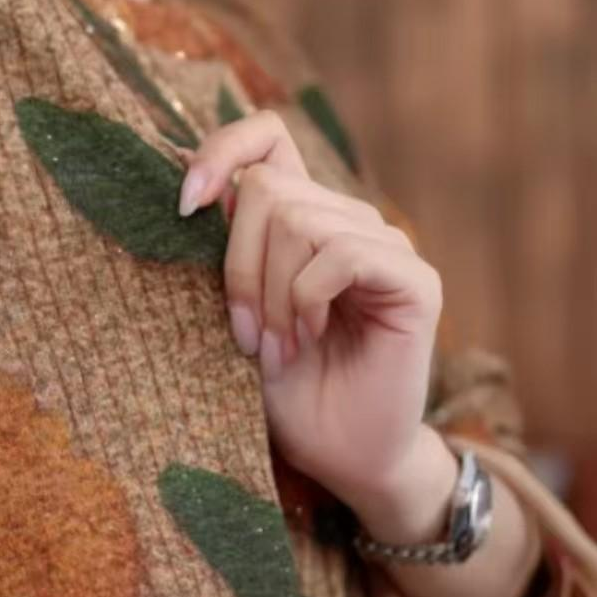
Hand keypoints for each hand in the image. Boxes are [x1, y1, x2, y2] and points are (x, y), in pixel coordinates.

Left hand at [178, 110, 443, 514]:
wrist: (344, 457)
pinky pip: (340, 254)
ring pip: (298, 221)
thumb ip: (225, 257)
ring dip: (270, 296)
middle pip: (266, 190)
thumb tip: (186, 194)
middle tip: (247, 337)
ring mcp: (384, 247)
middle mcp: (346, 222)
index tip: (182, 206)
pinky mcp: (413, 281)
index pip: (266, 138)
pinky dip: (306, 300)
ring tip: (277, 350)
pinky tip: (307, 340)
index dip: (220, 151)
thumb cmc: (288, 394)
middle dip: (237, 268)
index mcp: (303, 222)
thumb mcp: (239, 319)